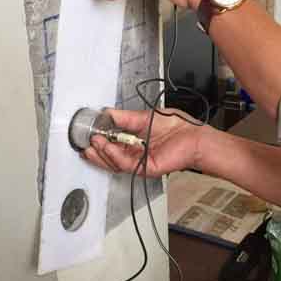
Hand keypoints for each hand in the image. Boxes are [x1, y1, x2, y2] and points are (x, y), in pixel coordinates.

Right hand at [82, 108, 205, 176]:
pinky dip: (113, 154)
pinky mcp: (146, 168)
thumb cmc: (177, 127)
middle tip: (85, 142)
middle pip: (110, 157)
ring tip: (93, 142)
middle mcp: (137, 153)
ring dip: (101, 152)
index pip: (113, 145)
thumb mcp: (143, 117)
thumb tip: (106, 113)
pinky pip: (125, 163)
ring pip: (115, 162)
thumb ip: (123, 118)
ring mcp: (141, 162)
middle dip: (96, 150)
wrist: (194, 136)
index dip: (100, 141)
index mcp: (136, 142)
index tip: (89, 133)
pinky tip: (106, 145)